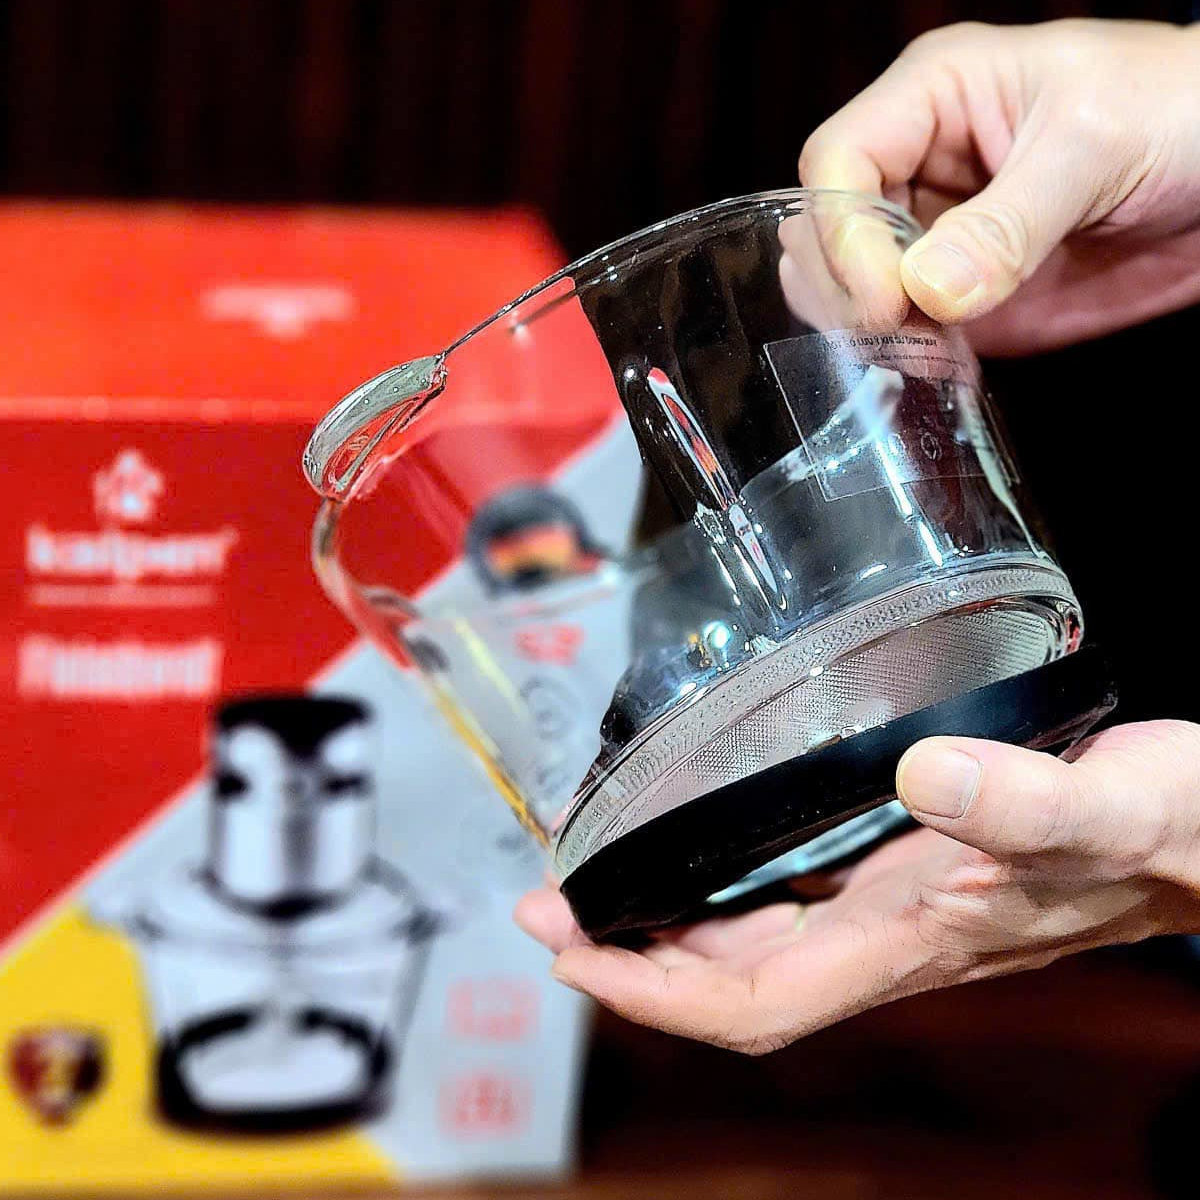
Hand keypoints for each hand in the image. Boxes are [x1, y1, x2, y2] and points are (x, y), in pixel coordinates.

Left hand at [516, 721, 1199, 1052]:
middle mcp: (889, 935)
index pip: (755, 999)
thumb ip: (1023, 801)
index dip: (656, 992)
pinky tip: (701, 854)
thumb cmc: (1171, 836)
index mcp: (914, 937)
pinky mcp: (908, 870)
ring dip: (668, 923)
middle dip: (631, 954)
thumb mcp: (1109, 806)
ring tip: (595, 885)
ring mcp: (894, 908)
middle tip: (547, 906)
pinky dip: (729, 887)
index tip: (573, 953)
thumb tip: (920, 776)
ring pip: (753, 940)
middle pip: (730, 976)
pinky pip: (792, 899)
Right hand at [799, 19, 1199, 353]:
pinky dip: (908, 359)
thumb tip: (928, 290)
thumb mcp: (1094, 144)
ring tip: (913, 352)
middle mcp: (922, 169)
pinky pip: (910, 335)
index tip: (884, 297)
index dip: (843, 232)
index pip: (838, 162)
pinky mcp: (967, 299)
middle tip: (894, 330)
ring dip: (872, 331)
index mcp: (935, 99)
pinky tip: (930, 366)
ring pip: (856, 292)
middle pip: (830, 234)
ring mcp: (940, 240)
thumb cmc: (1182, 107)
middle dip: (850, 288)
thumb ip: (1009, 220)